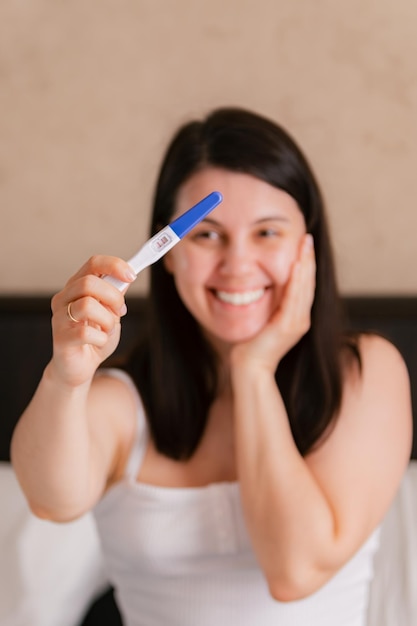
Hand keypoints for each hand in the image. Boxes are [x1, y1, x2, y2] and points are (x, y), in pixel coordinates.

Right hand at [49, 255, 135, 387]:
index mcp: (76, 287)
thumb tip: (126, 277)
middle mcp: (64, 299)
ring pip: (88, 305)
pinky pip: (86, 333)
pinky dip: (101, 338)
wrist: (79, 368)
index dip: (114, 265)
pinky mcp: (61, 338)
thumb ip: (115, 296)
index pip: (93, 264)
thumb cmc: (94, 339)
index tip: (132, 276)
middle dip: (113, 297)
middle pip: (89, 282)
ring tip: (107, 329)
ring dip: (107, 319)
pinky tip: (99, 342)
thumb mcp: (111, 314)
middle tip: (120, 311)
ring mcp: (60, 318)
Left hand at [231, 234, 315, 372]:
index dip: (305, 264)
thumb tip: (263, 287)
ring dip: (305, 264)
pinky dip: (297, 280)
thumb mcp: (264, 320)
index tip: (303, 245)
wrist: (250, 368)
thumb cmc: (252, 346)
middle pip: (308, 283)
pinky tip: (296, 265)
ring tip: (304, 245)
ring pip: (304, 287)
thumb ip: (269, 306)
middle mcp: (301, 319)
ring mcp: (297, 322)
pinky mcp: (288, 325)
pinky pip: (294, 298)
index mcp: (297, 317)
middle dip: (308, 259)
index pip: (304, 285)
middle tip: (307, 238)